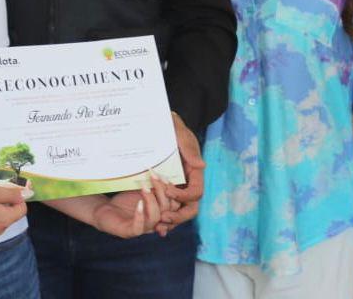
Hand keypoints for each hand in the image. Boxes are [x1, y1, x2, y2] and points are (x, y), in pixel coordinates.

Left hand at [93, 175, 171, 237]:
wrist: (104, 209)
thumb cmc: (124, 199)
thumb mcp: (141, 190)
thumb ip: (153, 184)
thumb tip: (163, 170)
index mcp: (160, 212)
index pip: (174, 203)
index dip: (171, 190)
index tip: (162, 175)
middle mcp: (154, 222)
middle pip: (167, 209)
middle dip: (162, 191)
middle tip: (153, 176)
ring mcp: (142, 228)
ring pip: (155, 218)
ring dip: (151, 200)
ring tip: (144, 187)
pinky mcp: (128, 232)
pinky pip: (138, 228)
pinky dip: (140, 215)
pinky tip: (139, 203)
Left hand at [154, 113, 204, 235]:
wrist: (156, 123)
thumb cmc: (169, 124)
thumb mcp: (178, 131)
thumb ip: (188, 147)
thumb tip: (200, 165)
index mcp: (194, 172)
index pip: (196, 192)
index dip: (184, 196)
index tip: (169, 192)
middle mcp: (186, 183)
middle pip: (190, 208)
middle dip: (179, 216)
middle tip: (163, 219)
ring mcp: (175, 187)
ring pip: (178, 212)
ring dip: (171, 221)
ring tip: (157, 228)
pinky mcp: (163, 189)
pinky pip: (166, 208)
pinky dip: (161, 217)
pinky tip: (152, 225)